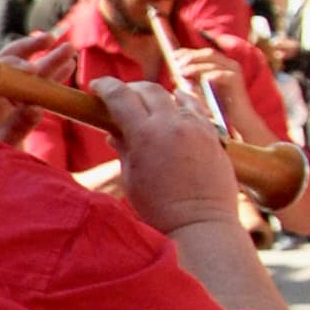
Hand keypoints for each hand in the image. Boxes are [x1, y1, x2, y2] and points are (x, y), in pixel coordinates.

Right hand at [94, 75, 237, 231]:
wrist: (201, 223)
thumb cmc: (160, 209)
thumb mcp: (132, 178)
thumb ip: (124, 148)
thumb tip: (115, 132)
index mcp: (146, 135)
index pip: (120, 96)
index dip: (105, 86)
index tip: (96, 86)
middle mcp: (172, 124)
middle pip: (148, 89)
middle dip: (130, 89)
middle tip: (120, 97)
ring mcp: (196, 127)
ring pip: (173, 95)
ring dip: (156, 96)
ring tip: (147, 105)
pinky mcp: (213, 134)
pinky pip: (195, 107)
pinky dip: (181, 103)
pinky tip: (175, 108)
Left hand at [168, 45, 251, 137]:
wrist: (239, 119)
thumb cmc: (219, 105)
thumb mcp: (202, 89)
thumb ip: (193, 79)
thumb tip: (176, 72)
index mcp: (221, 64)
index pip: (202, 53)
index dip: (187, 52)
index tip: (172, 56)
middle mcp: (228, 64)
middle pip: (208, 53)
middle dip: (190, 57)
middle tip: (176, 64)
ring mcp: (234, 71)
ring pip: (213, 63)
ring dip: (195, 67)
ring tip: (181, 72)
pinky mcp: (237, 80)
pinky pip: (222, 74)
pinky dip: (210, 75)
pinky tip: (199, 79)